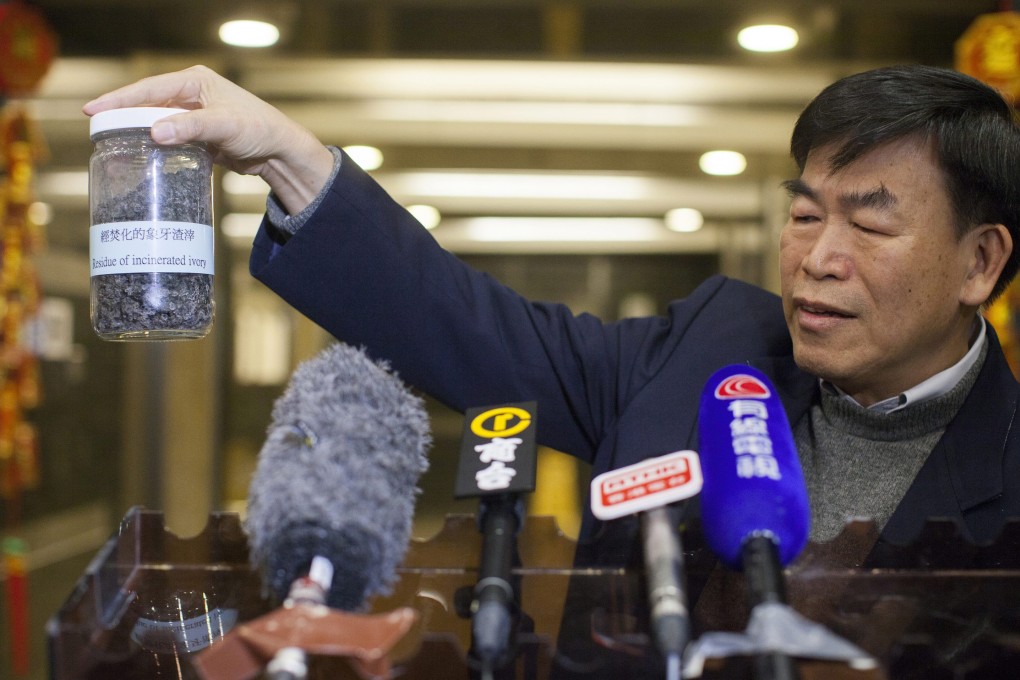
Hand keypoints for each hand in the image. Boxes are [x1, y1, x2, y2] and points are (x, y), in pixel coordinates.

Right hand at [83, 65, 334, 214]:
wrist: (279, 152)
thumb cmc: (259, 129)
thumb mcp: (224, 125)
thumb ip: (190, 127)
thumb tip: (154, 131)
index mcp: (195, 81)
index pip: (150, 88)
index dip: (121, 99)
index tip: (94, 109)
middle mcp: (192, 94)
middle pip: (149, 104)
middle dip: (123, 115)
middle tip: (97, 129)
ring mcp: (194, 115)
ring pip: (157, 122)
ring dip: (138, 132)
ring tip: (112, 143)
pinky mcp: (198, 135)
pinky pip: (170, 138)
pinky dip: (156, 146)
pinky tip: (141, 156)